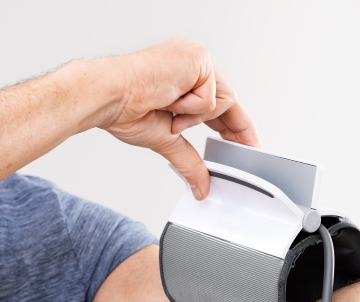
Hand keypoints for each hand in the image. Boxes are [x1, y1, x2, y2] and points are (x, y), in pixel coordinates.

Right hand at [99, 38, 260, 199]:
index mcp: (186, 80)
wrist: (109, 97)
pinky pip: (211, 97)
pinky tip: (169, 101)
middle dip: (238, 130)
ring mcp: (197, 59)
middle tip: (251, 152)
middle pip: (230, 101)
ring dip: (196, 117)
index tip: (247, 146)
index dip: (235, 128)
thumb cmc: (127, 110)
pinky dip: (191, 108)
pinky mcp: (198, 58)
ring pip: (223, 101)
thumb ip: (190, 161)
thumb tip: (200, 186)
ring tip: (170, 114)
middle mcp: (193, 66)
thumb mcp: (169, 140)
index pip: (219, 106)